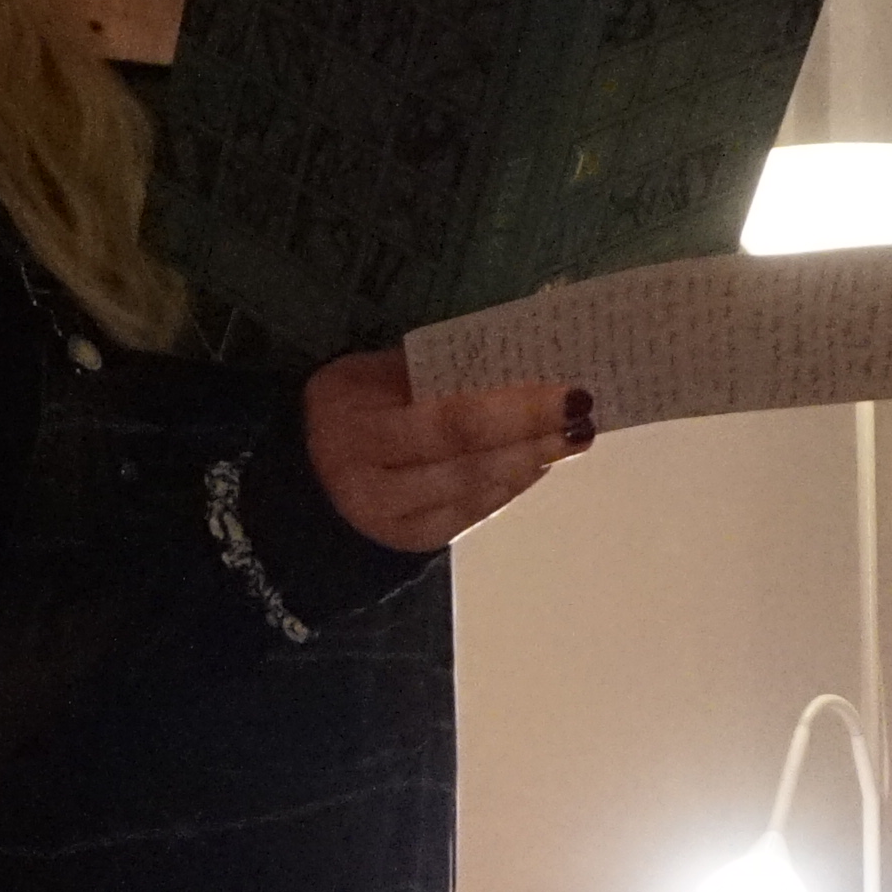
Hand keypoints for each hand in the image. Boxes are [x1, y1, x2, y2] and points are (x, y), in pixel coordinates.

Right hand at [303, 352, 591, 551]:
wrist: (308, 484)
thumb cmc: (353, 410)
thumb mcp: (369, 376)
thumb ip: (430, 367)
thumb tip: (516, 349)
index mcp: (353, 418)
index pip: (445, 414)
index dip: (509, 403)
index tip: (562, 385)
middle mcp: (365, 474)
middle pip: (464, 453)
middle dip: (531, 432)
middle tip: (583, 414)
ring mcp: (388, 516)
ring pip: (473, 487)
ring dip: (531, 459)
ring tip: (574, 436)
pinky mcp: (411, 542)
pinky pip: (471, 514)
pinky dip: (510, 487)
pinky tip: (538, 464)